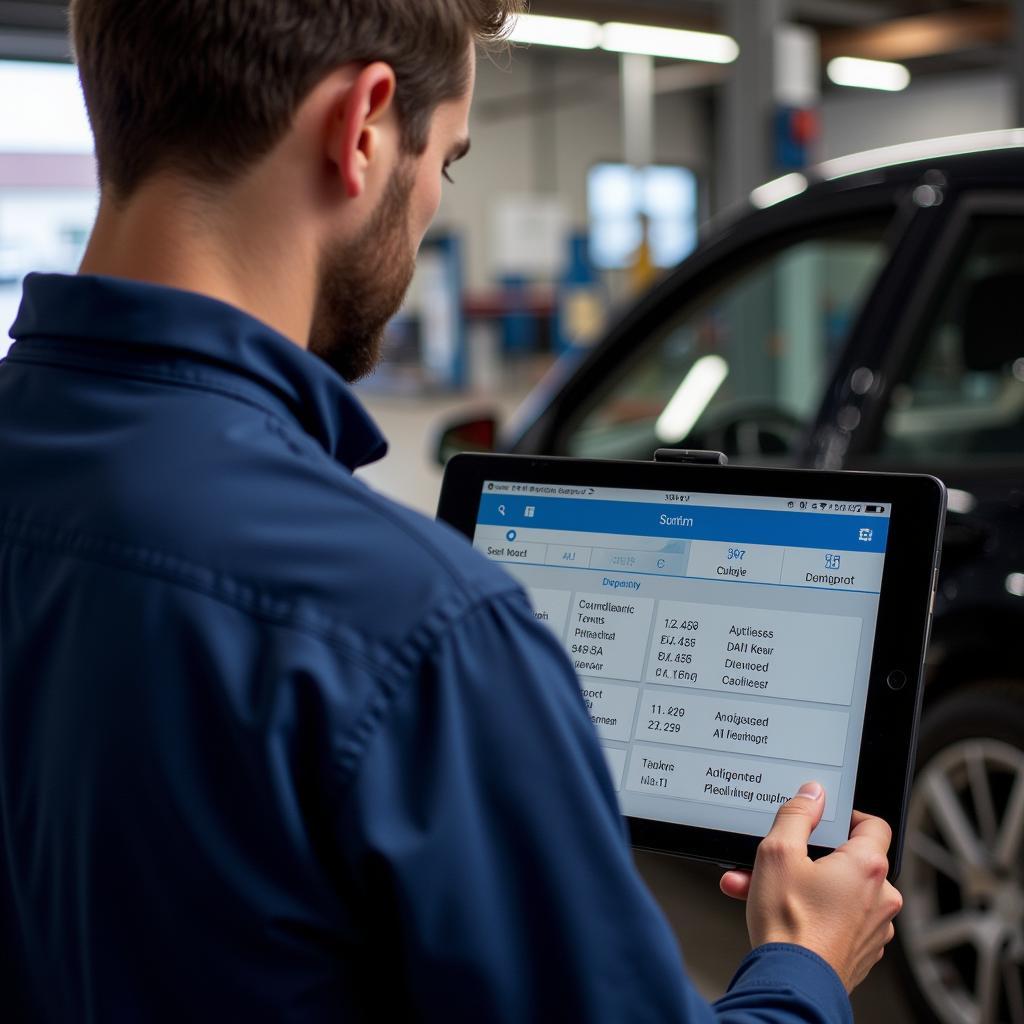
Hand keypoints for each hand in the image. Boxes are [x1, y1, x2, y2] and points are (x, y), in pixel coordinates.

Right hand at [719, 782, 902, 992]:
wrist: (793, 984)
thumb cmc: (789, 925)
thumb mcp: (779, 852)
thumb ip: (797, 814)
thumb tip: (813, 793)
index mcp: (867, 867)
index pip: (873, 824)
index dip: (848, 816)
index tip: (824, 819)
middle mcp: (881, 897)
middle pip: (846, 860)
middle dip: (804, 856)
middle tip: (774, 859)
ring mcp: (874, 928)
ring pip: (836, 891)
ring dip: (800, 885)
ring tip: (759, 888)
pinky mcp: (861, 950)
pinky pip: (837, 918)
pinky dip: (810, 911)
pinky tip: (777, 913)